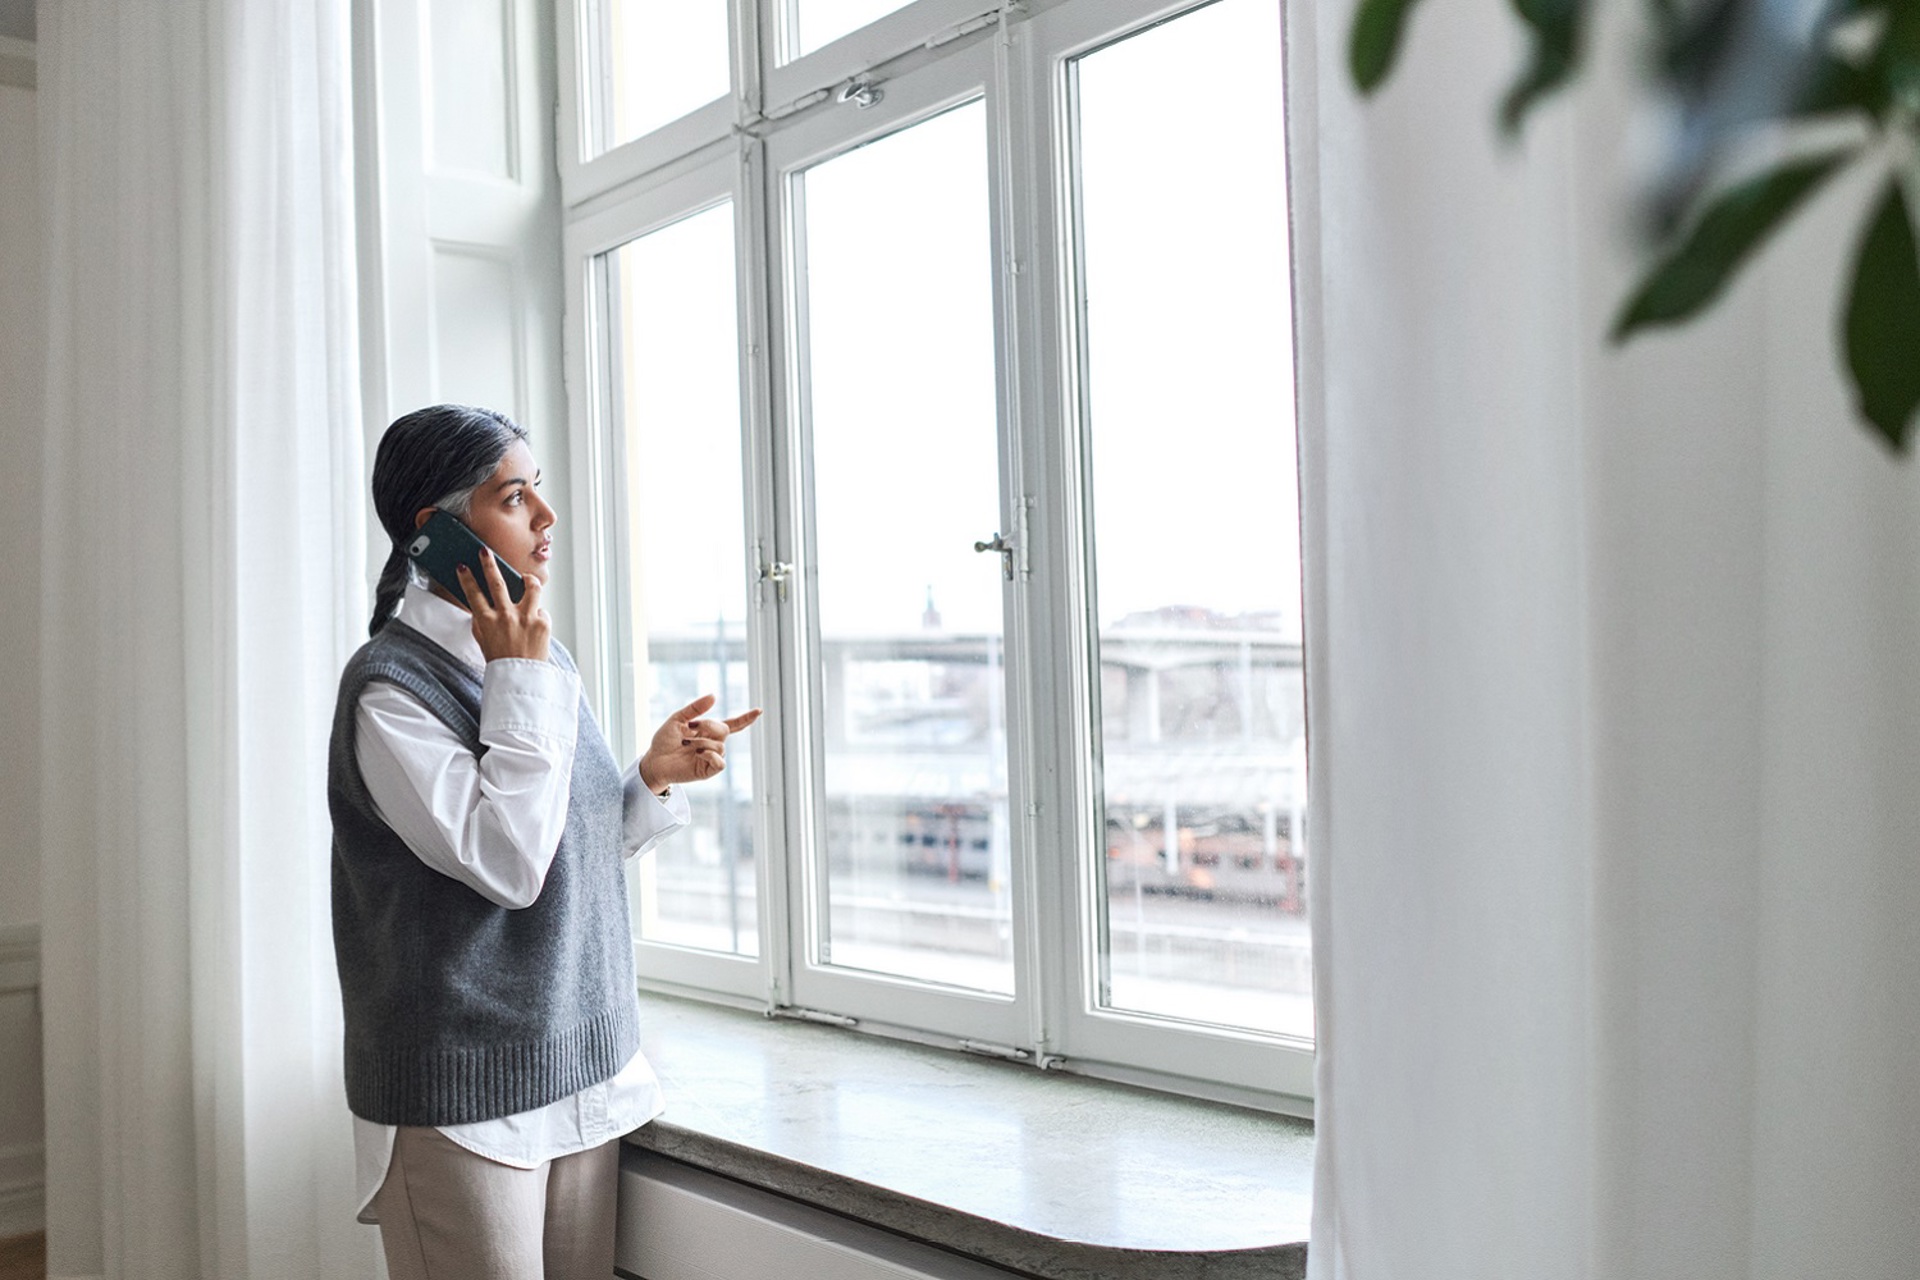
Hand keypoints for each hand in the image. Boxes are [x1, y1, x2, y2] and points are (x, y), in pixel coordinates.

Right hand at [457, 549, 550, 662]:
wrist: (521, 679)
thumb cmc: (501, 660)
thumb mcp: (483, 640)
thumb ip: (482, 621)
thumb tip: (481, 604)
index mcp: (487, 622)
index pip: (473, 594)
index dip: (466, 578)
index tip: (462, 566)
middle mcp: (506, 617)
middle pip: (497, 582)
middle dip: (489, 564)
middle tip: (485, 552)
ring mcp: (526, 618)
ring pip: (530, 587)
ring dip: (527, 579)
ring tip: (525, 578)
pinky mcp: (543, 622)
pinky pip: (540, 610)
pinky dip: (537, 615)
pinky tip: (534, 625)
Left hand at [639, 694, 761, 792]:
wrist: (654, 760)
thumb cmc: (664, 740)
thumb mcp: (677, 719)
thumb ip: (695, 708)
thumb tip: (714, 696)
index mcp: (708, 731)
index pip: (732, 724)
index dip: (746, 718)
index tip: (759, 711)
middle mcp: (713, 744)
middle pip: (723, 730)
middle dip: (708, 725)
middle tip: (690, 727)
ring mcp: (711, 758)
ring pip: (720, 746)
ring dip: (702, 742)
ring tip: (686, 744)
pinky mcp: (707, 771)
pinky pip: (720, 762)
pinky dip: (710, 755)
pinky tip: (697, 753)